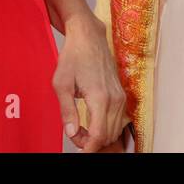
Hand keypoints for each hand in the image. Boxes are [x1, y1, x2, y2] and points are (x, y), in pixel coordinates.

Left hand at [53, 13, 127, 151]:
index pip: (99, 136)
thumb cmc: (73, 56)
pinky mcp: (121, 94)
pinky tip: (91, 120)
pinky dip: (106, 126)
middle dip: (91, 142)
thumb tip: (72, 132)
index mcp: (100, 98)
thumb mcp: (61, 84)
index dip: (87, 147)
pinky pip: (118, 120)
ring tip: (81, 128)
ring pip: (115, 130)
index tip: (77, 147)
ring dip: (99, 135)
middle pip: (108, 136)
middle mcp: (114, 99)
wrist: (89, 37)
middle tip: (75, 134)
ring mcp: (120, 96)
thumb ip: (67, 111)